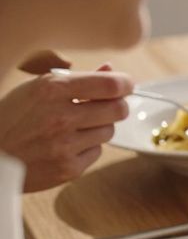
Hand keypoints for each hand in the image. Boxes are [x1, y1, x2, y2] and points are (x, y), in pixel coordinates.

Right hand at [0, 65, 133, 191]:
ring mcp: (64, 145)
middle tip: (106, 106)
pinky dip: (87, 147)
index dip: (125, 84)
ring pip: (109, 131)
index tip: (126, 85)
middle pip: (118, 110)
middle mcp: (59, 117)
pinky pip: (97, 152)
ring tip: (74, 127)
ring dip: (99, 127)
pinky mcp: (69, 168)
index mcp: (50, 89)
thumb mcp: (35, 89)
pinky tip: (66, 145)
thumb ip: (76, 79)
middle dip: (116, 106)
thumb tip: (110, 70)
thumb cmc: (11, 119)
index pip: (110, 85)